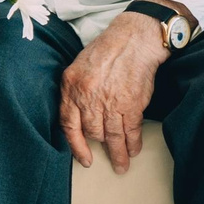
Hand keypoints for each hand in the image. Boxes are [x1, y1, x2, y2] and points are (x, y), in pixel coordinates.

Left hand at [59, 11, 169, 171]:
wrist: (134, 39)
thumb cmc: (109, 50)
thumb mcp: (80, 67)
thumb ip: (76, 91)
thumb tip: (79, 116)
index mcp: (72, 87)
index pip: (68, 124)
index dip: (75, 145)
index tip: (83, 158)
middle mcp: (88, 97)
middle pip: (91, 132)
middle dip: (100, 145)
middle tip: (107, 157)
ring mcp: (110, 102)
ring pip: (111, 137)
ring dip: (118, 154)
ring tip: (122, 165)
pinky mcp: (131, 105)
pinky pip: (130, 131)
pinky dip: (132, 144)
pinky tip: (133, 150)